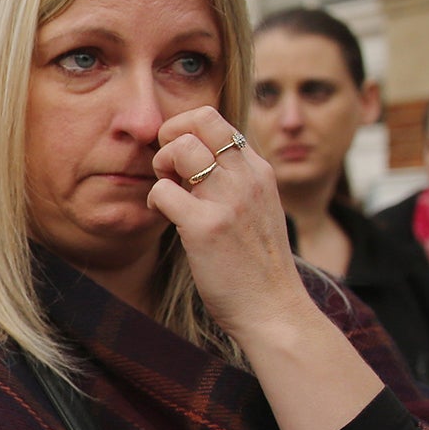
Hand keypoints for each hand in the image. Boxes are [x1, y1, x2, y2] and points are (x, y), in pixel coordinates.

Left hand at [148, 107, 307, 342]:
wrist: (274, 309)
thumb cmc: (257, 266)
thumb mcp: (257, 210)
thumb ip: (236, 183)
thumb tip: (199, 164)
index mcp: (259, 171)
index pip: (218, 120)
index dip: (187, 129)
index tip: (180, 157)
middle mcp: (247, 177)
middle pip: (200, 120)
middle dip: (171, 134)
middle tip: (167, 167)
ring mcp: (228, 200)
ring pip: (180, 148)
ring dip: (161, 165)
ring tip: (167, 192)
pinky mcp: (207, 227)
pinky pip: (163, 190)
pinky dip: (154, 200)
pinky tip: (162, 216)